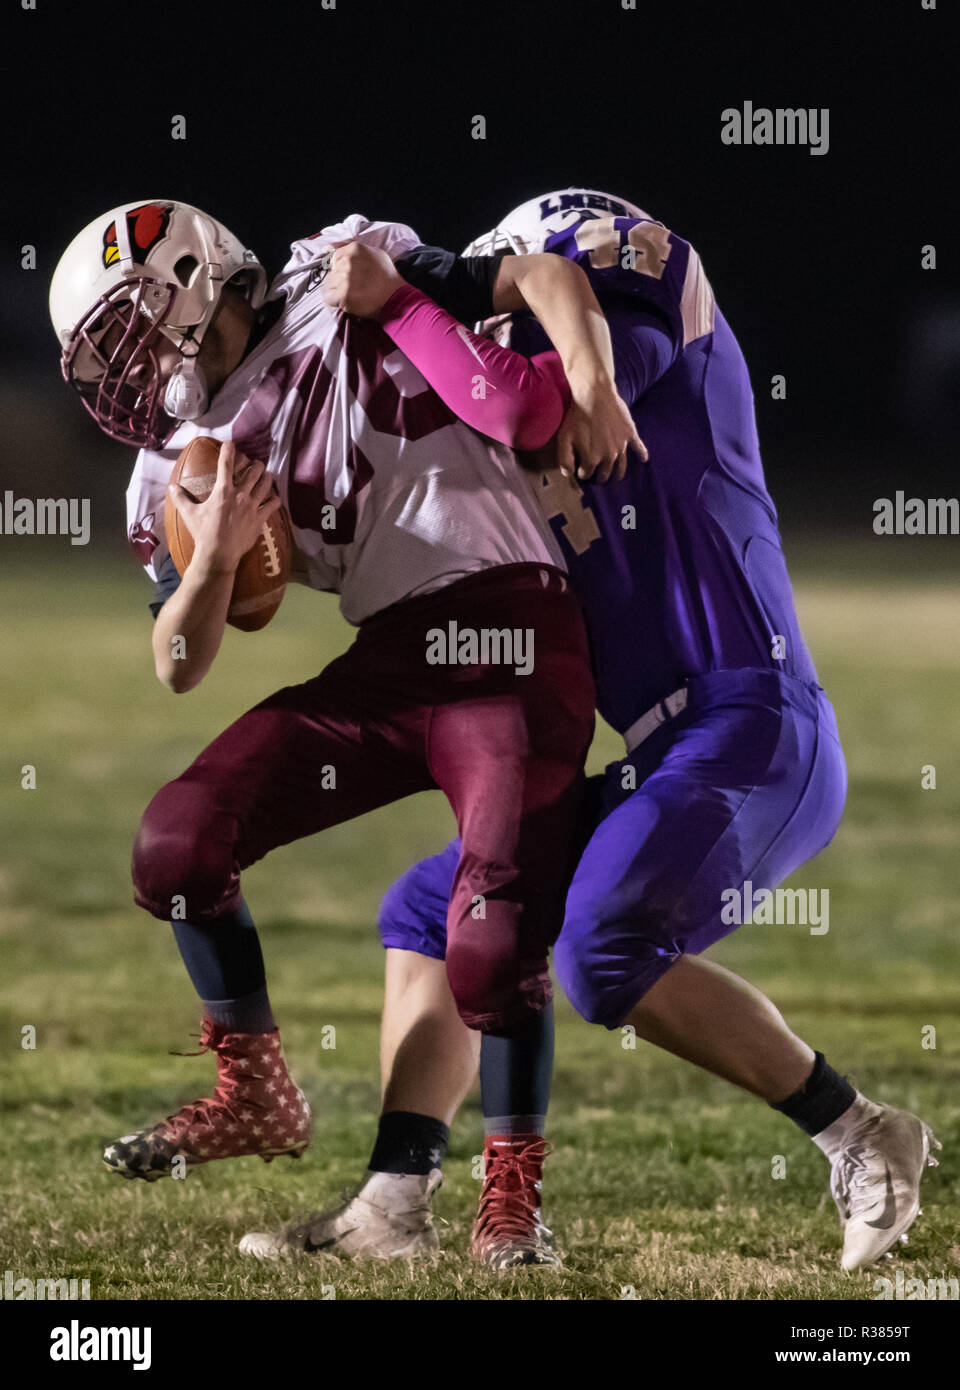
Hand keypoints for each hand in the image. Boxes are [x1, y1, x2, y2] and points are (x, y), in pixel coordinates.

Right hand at [168, 440, 281, 573]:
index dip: (228, 450)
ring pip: (266, 484)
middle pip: (254, 471)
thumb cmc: (203, 532)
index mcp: (223, 491)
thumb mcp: (189, 514)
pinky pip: (273, 505)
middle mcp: (240, 495)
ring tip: (266, 475)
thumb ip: (180, 498)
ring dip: (267, 477)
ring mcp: (252, 506)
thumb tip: (171, 487)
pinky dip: (275, 499)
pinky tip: (274, 498)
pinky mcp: (260, 519)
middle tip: (255, 464)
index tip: (230, 444)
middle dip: (255, 464)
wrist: (219, 554)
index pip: (226, 464)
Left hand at [321, 241, 404, 316]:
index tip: (350, 276)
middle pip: (331, 272)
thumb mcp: (374, 253)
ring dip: (337, 291)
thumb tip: (329, 248)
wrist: (396, 297)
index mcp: (355, 248)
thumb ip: (352, 248)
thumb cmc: (387, 276)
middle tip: (354, 287)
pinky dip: (334, 301)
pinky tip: (346, 301)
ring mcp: (345, 278)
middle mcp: (348, 261)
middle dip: (339, 280)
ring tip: (353, 295)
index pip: (334, 258)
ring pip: (328, 284)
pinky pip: (328, 297)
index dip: (340, 268)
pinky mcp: (343, 295)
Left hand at [556, 374, 648, 482]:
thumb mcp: (564, 439)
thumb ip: (564, 459)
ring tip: (616, 478)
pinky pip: (638, 447)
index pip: (586, 474)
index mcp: (592, 459)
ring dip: (618, 474)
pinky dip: (642, 454)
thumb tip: (568, 474)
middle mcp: (608, 456)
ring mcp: (621, 445)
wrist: (594, 395)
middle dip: (600, 476)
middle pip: (604, 473)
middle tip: (599, 477)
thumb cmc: (576, 416)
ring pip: (621, 466)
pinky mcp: (629, 433)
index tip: (580, 469)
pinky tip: (644, 459)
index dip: (582, 472)